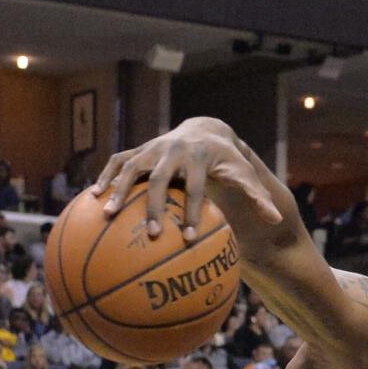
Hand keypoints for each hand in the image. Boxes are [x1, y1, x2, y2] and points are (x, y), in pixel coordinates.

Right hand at [93, 117, 281, 242]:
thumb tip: (275, 219)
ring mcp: (152, 148)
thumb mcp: (245, 174)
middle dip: (155, 208)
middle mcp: (172, 150)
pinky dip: (105, 177)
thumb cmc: (227, 160)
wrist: (206, 130)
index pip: (195, 188)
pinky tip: (92, 198)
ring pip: (131, 168)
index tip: (190, 238)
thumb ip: (258, 196)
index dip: (192, 213)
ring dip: (119, 191)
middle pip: (159, 180)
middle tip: (153, 235)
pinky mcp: (139, 150)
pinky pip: (118, 162)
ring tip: (107, 215)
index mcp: (198, 158)